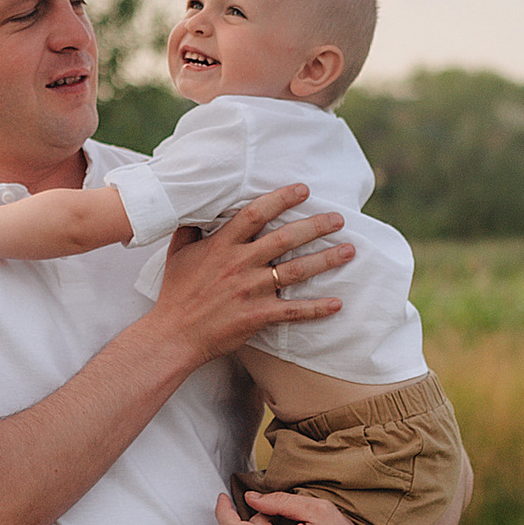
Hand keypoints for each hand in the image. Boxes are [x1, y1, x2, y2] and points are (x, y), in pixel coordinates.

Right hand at [149, 181, 351, 366]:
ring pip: (297, 270)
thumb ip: (191, 227)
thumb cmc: (176, 292)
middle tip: (339, 219)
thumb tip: (196, 205)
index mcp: (222, 245)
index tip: (303, 190)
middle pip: (286, 239)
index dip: (281, 199)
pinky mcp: (258, 316)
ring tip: (349, 251)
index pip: (255, 213)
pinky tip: (337, 303)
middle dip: (316, 226)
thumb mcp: (178, 252)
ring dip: (326, 260)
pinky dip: (317, 308)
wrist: (174, 334)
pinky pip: (294, 311)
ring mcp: (251, 290)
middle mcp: (240, 264)